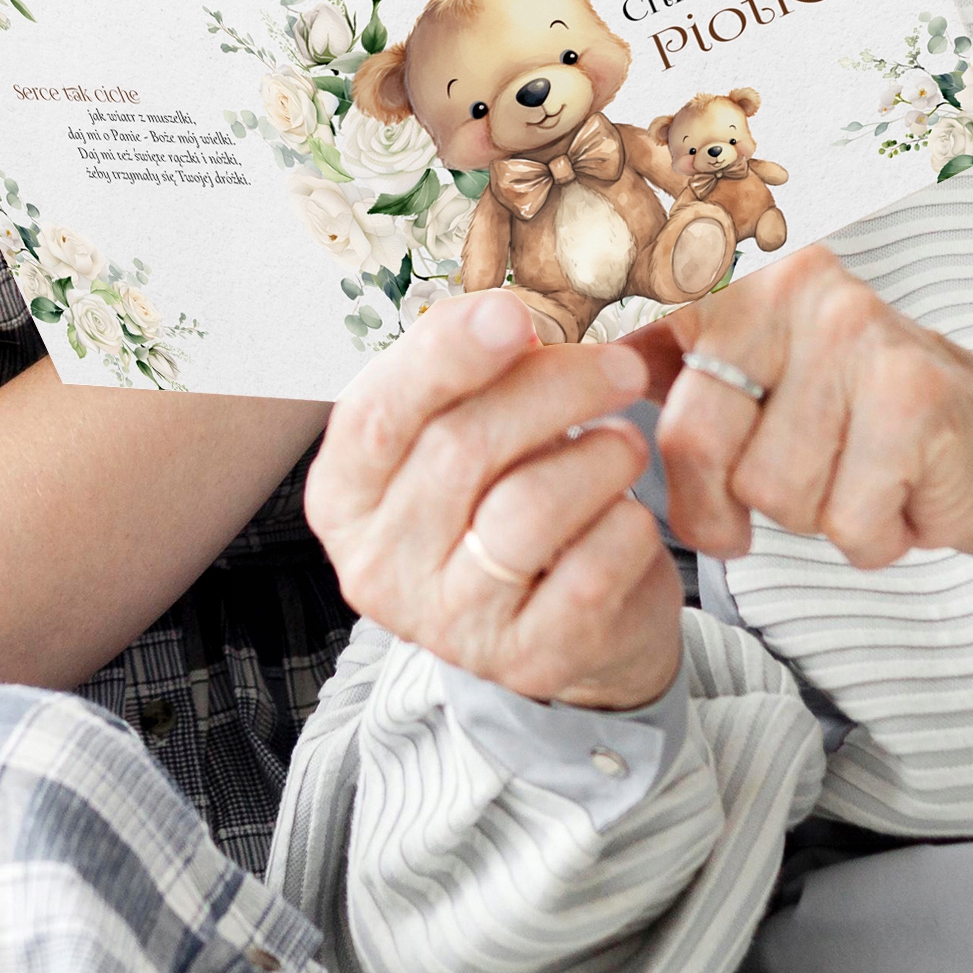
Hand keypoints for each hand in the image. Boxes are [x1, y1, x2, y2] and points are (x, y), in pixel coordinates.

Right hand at [307, 291, 685, 709]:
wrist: (565, 618)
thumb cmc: (504, 494)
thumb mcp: (464, 430)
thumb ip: (470, 378)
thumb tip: (510, 319)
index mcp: (344, 495)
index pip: (375, 415)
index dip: (444, 355)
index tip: (512, 312)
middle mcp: (379, 566)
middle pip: (463, 449)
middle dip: (555, 388)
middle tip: (619, 366)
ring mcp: (450, 625)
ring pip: (530, 510)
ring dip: (598, 457)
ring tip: (625, 444)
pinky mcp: (528, 660)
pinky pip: (591, 569)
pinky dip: (626, 524)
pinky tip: (627, 514)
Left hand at [619, 246, 972, 578]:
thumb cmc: (856, 420)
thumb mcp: (754, 374)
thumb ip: (668, 359)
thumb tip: (555, 359)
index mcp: (745, 277)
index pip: (647, 362)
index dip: (652, 440)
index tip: (672, 470)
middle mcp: (795, 286)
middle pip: (699, 438)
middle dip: (723, 505)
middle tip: (765, 511)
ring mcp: (857, 334)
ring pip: (773, 490)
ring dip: (812, 518)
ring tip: (854, 479)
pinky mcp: (912, 398)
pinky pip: (846, 520)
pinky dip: (870, 538)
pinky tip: (899, 497)